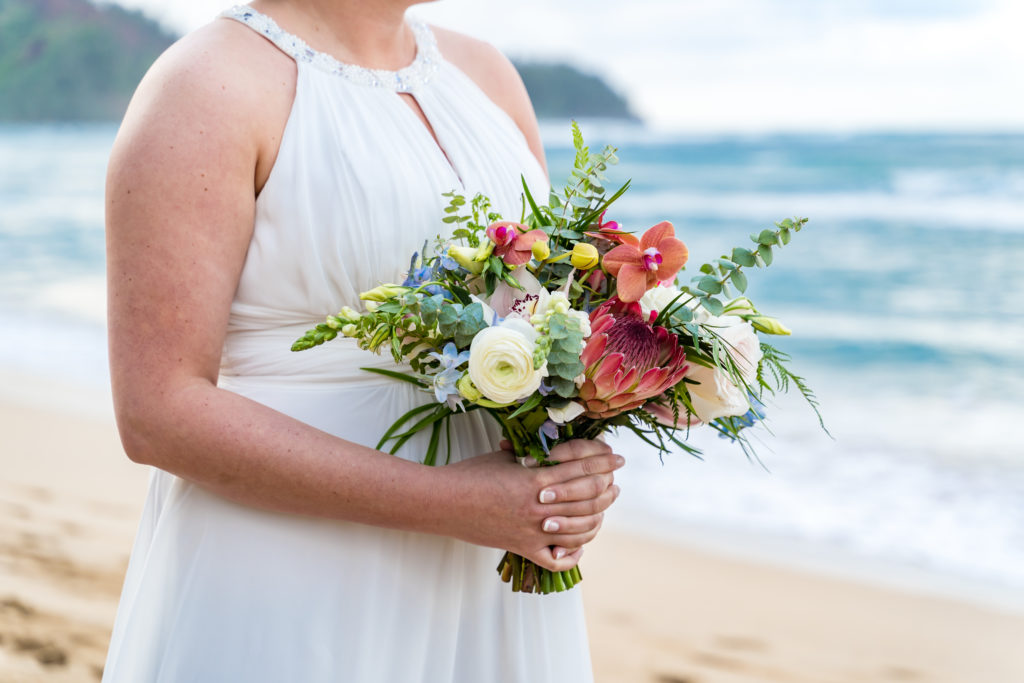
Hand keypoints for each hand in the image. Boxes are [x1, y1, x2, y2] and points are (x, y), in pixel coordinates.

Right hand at [445, 439, 622, 571]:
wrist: (443, 502)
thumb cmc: (470, 474)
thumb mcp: (503, 456)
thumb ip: (528, 453)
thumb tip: (544, 444)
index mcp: (536, 479)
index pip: (583, 469)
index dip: (603, 461)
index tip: (616, 458)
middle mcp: (540, 507)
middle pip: (589, 498)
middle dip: (608, 488)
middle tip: (615, 482)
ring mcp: (533, 531)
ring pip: (580, 529)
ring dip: (598, 518)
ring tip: (604, 509)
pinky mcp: (523, 548)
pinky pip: (556, 559)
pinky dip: (573, 554)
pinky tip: (580, 546)